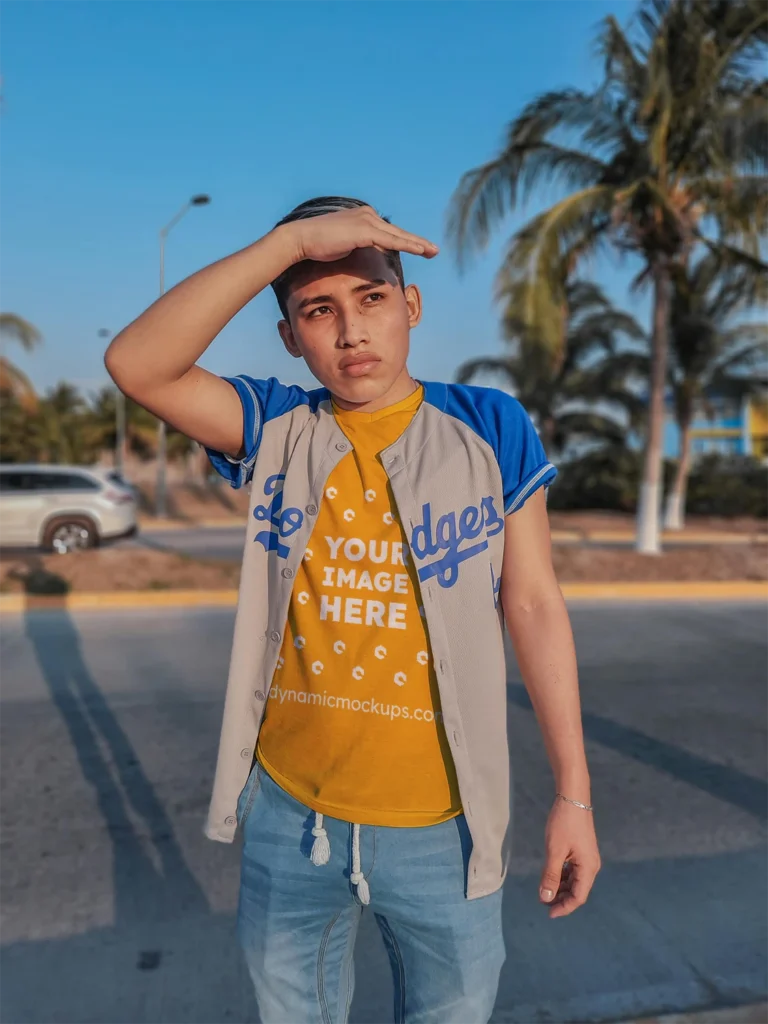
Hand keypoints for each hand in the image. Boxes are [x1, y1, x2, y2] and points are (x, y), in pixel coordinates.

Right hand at [285, 205, 438, 264]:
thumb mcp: (343, 245)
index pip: (388, 232)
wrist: (301, 239)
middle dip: (417, 242)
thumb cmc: (317, 245)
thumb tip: (364, 252)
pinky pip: (391, 240)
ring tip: (433, 252)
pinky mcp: (364, 230)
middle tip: (434, 250)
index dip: (404, 241)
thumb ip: (357, 245)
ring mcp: (366, 221)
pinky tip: (420, 251)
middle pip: (397, 232)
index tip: (418, 249)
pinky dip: (407, 245)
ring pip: (398, 236)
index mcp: (362, 217)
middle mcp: (367, 215)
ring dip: (417, 244)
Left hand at [539, 796, 600, 918]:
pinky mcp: (581, 850)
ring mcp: (586, 858)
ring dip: (560, 888)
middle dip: (561, 899)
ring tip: (544, 891)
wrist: (573, 798)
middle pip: (577, 890)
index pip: (578, 897)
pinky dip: (562, 876)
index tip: (548, 913)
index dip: (564, 907)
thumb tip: (546, 897)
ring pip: (574, 880)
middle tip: (542, 902)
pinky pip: (573, 870)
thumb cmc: (564, 824)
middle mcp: (591, 866)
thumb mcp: (555, 851)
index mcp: (588, 868)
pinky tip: (551, 876)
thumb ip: (551, 875)